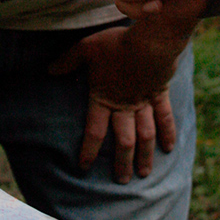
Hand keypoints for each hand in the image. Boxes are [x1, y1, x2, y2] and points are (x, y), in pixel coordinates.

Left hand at [49, 25, 177, 182]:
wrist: (150, 39)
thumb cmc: (117, 43)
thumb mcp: (87, 48)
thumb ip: (69, 60)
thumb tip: (50, 70)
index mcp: (104, 98)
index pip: (94, 130)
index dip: (89, 149)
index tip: (85, 166)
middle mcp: (124, 105)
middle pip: (123, 140)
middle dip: (122, 162)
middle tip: (122, 180)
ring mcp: (144, 102)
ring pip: (145, 134)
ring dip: (144, 155)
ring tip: (144, 173)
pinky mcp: (160, 94)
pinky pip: (164, 117)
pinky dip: (167, 132)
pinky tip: (168, 148)